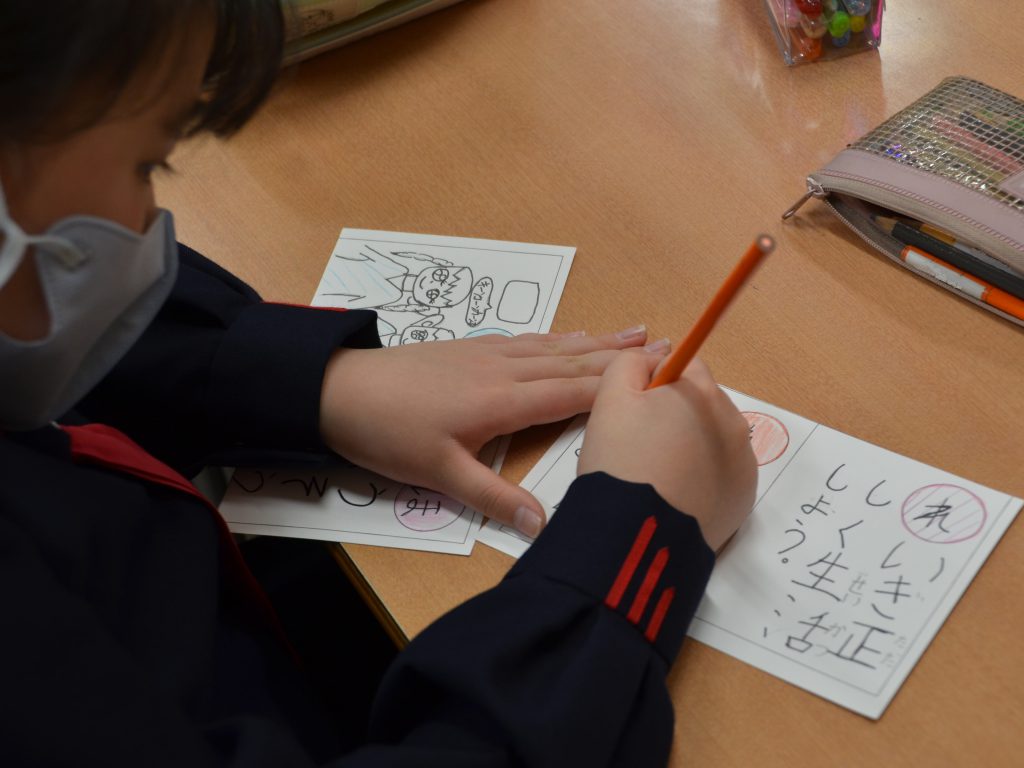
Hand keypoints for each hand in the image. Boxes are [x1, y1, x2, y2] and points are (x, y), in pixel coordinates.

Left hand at [319, 327, 649, 536]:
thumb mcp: (440, 474)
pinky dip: (559, 337)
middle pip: (574, 362)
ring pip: (555, 346)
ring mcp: (488, 353)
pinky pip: (529, 339)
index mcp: (504, 401)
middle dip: (621, 356)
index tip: (663, 373)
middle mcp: (505, 369)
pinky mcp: (472, 348)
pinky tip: (569, 335)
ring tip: (636, 332)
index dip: (619, 385)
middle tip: (668, 345)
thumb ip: (493, 497)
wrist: (339, 391)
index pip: (574, 392)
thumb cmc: (389, 434)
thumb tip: (543, 524)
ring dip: (597, 341)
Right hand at [577, 350, 756, 549]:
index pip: (682, 365)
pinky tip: (675, 495)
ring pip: (712, 439)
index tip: (633, 412)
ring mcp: (743, 462)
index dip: (653, 384)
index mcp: (702, 392)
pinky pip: (721, 475)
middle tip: (639, 447)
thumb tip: (651, 358)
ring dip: (690, 447)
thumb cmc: (621, 461)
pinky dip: (702, 478)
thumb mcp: (610, 397)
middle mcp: (733, 421)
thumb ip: (630, 362)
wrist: (638, 532)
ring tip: (656, 476)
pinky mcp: (744, 498)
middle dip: (674, 416)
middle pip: (701, 403)